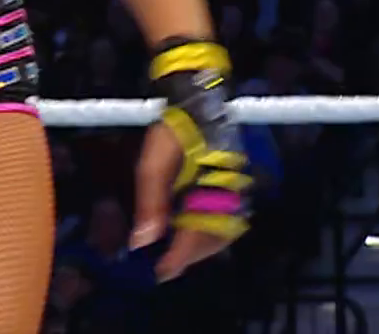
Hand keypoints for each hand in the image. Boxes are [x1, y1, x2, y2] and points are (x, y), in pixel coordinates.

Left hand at [130, 121, 234, 281]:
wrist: (198, 105)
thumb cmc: (173, 133)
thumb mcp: (153, 165)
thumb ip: (150, 204)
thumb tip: (142, 243)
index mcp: (211, 190)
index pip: (196, 234)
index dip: (178, 257)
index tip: (160, 273)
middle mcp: (230, 196)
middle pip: (213, 240)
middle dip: (188, 256)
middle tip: (163, 266)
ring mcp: (236, 193)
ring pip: (222, 234)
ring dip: (198, 248)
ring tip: (172, 254)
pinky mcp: (234, 190)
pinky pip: (225, 221)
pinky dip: (206, 234)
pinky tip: (186, 233)